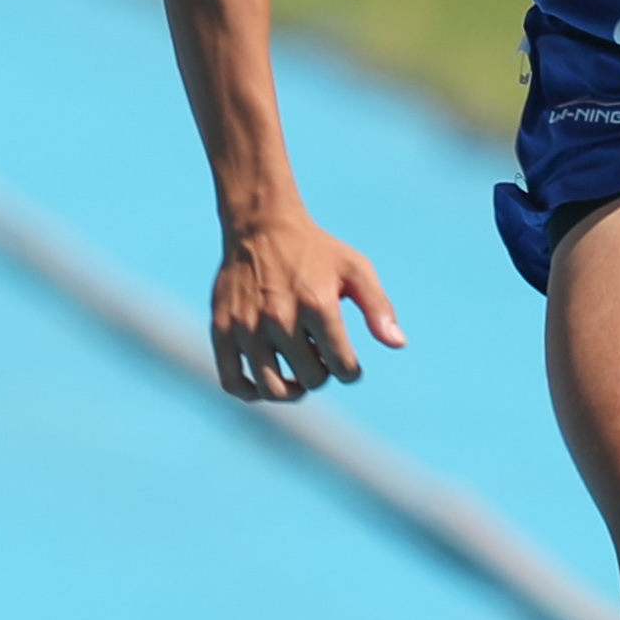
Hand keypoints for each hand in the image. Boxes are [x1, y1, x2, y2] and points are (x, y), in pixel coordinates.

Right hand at [209, 209, 405, 402]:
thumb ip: (378, 307)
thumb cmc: (316, 251)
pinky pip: (232, 381)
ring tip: (297, 378)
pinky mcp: (222, 329)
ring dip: (291, 391)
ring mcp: (247, 325)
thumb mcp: (356, 269)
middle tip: (320, 357)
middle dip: (322, 374)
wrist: (262, 227)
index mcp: (317, 304)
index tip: (346, 362)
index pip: (343, 368)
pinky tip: (265, 383)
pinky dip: (250, 393)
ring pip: (271, 389)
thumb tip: (397, 344)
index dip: (350, 372)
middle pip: (310, 379)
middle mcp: (280, 317)